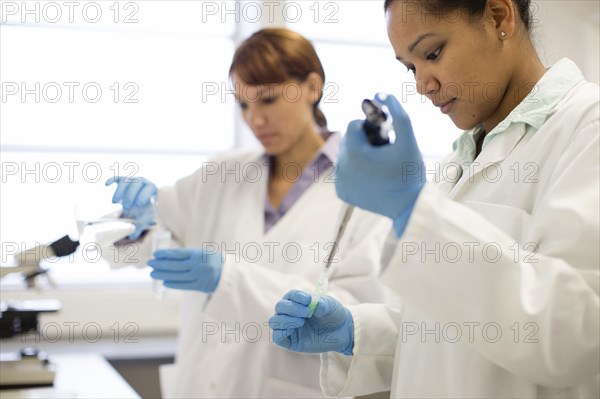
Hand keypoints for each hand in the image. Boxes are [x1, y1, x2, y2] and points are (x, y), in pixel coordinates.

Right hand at [105, 176, 156, 238]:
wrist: (143, 203)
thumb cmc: (146, 211)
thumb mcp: (145, 218)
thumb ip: (140, 225)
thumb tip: (132, 234)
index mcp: (152, 189)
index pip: (149, 188)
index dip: (144, 195)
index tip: (138, 204)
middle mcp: (143, 182)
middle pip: (136, 184)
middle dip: (130, 195)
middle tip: (126, 206)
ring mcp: (133, 180)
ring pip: (126, 181)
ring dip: (119, 191)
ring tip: (114, 202)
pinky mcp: (124, 180)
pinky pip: (118, 178)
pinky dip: (112, 180)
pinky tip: (106, 184)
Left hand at [147, 248, 222, 292]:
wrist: (228, 273)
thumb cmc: (212, 260)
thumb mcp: (202, 253)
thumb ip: (187, 255)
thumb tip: (166, 257)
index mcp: (199, 254)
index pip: (179, 253)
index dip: (166, 254)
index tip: (155, 254)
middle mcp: (199, 265)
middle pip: (175, 265)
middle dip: (161, 264)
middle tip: (150, 263)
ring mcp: (199, 276)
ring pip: (177, 276)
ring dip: (163, 274)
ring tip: (153, 273)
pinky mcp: (200, 286)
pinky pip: (184, 285)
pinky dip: (173, 284)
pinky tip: (164, 282)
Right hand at [269, 290, 353, 354]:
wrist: (342, 331)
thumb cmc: (333, 314)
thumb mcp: (330, 306)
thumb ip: (321, 304)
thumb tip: (314, 306)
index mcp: (298, 300)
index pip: (291, 295)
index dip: (297, 296)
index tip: (308, 300)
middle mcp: (290, 312)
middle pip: (279, 307)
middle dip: (292, 308)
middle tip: (308, 312)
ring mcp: (289, 327)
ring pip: (274, 321)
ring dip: (286, 320)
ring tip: (302, 321)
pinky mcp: (290, 341)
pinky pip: (277, 337)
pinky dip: (282, 332)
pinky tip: (294, 329)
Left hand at [336, 93, 424, 236]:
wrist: (409, 206)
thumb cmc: (410, 172)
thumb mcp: (408, 139)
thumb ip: (397, 113)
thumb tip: (380, 93)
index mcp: (353, 151)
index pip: (354, 126)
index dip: (372, 129)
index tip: (386, 140)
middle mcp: (341, 166)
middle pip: (349, 141)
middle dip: (365, 142)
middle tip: (384, 153)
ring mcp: (339, 181)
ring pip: (346, 156)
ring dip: (360, 156)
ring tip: (379, 166)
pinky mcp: (341, 192)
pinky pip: (345, 172)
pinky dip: (356, 172)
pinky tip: (372, 177)